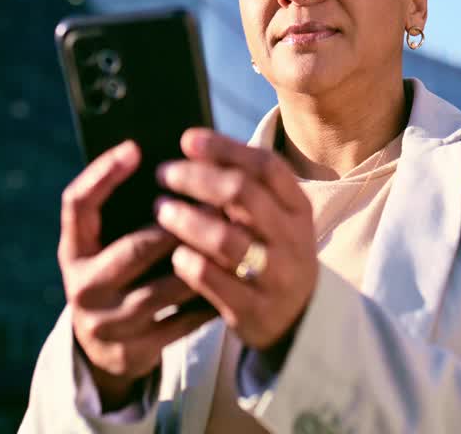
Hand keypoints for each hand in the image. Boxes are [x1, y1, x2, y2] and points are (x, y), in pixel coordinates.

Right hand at [59, 140, 216, 409]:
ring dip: (201, 263)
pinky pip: (179, 323)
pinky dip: (207, 301)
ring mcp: (106, 323)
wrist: (103, 348)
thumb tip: (163, 158)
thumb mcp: (105, 245)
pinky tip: (232, 279)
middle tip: (213, 202)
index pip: (77, 205)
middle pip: (132, 250)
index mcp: (73, 251)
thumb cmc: (115, 276)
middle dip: (176, 226)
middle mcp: (82, 287)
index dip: (102, 175)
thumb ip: (122, 211)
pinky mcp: (133, 351)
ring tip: (232, 237)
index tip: (135, 147)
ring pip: (163, 290)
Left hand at [154, 128, 317, 351]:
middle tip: (164, 173)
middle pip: (242, 195)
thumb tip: (191, 145)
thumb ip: (243, 188)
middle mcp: (292, 239)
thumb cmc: (272, 253)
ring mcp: (275, 276)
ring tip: (161, 209)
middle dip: (196, 178)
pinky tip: (174, 253)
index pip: (266, 166)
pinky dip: (187, 261)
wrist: (298, 320)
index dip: (226, 148)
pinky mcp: (253, 309)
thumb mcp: (274, 219)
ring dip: (186, 219)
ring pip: (224, 238)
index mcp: (298, 208)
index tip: (187, 140)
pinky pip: (210, 278)